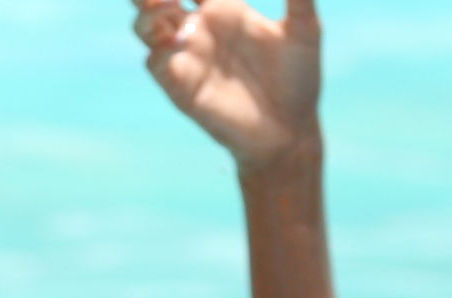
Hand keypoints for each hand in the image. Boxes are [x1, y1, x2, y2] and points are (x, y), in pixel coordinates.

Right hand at [134, 0, 320, 171]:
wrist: (290, 131)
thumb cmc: (299, 79)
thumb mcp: (305, 30)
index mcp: (223, 7)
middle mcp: (200, 28)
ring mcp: (188, 56)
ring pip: (146, 24)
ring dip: (149, 10)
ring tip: (170, 3)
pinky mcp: (181, 86)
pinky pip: (154, 61)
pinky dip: (160, 48)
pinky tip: (182, 40)